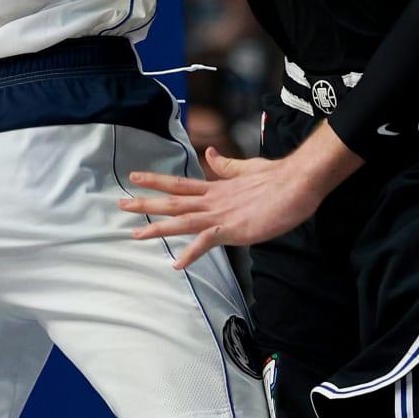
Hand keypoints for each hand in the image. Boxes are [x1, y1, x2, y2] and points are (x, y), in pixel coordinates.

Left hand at [123, 136, 351, 270]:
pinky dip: (191, 253)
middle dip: (146, 203)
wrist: (298, 183)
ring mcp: (223, 215)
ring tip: (136, 234)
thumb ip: (227, 166)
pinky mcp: (235, 229)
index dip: (157, 181)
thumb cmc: (279, 178)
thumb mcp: (247, 169)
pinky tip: (177, 263)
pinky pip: (208, 242)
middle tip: (120, 204)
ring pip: (183, 220)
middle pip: (174, 201)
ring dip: (158, 227)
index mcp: (217, 188)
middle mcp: (214, 200)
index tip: (135, 177)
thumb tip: (210, 154)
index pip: (181, 184)